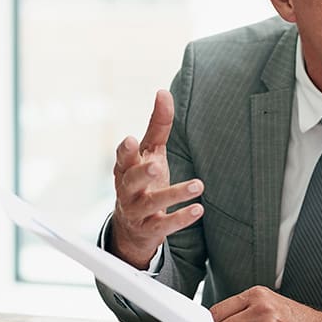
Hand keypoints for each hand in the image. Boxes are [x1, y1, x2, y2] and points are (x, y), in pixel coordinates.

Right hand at [110, 90, 203, 268]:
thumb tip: (163, 92)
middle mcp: (128, 189)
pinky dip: (181, 218)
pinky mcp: (151, 228)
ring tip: (198, 186)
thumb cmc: (144, 180)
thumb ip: (158, 125)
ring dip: (174, 194)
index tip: (131, 140)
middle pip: (130, 180)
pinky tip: (198, 210)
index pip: (123, 157)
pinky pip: (165, 225)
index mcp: (126, 168)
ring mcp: (138, 211)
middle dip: (142, 173)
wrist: (133, 228)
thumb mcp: (151, 152)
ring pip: (152, 202)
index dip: (125, 150)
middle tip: (155, 165)